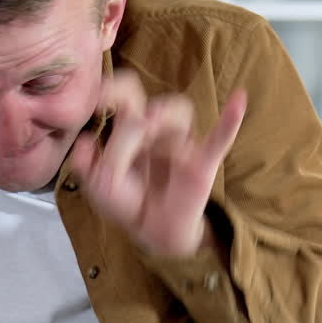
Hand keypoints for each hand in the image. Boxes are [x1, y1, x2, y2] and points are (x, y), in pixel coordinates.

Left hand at [70, 70, 246, 256]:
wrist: (155, 231)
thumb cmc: (126, 201)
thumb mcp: (98, 186)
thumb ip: (87, 163)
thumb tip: (83, 140)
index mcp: (129, 131)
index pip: (125, 100)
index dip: (112, 91)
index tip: (98, 97)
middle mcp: (154, 131)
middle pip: (148, 99)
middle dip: (134, 103)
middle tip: (124, 115)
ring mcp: (179, 143)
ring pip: (178, 113)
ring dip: (163, 118)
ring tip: (150, 128)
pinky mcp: (201, 163)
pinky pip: (219, 139)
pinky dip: (230, 120)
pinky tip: (238, 100)